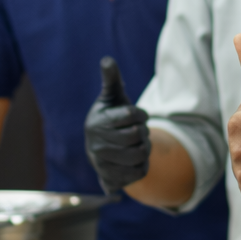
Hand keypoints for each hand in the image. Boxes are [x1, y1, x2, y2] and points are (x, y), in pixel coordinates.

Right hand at [84, 57, 150, 194]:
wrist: (102, 147)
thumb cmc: (111, 116)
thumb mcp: (112, 96)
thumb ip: (111, 78)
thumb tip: (107, 59)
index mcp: (96, 122)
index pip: (132, 115)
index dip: (141, 114)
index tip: (137, 115)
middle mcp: (95, 145)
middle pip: (138, 136)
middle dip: (144, 131)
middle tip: (138, 131)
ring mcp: (102, 164)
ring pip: (141, 155)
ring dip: (146, 148)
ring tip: (137, 145)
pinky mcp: (111, 180)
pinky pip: (141, 173)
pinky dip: (144, 165)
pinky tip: (135, 160)